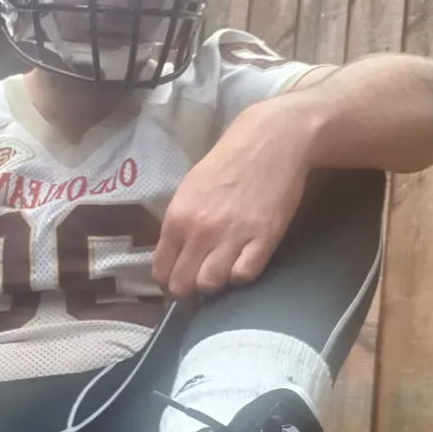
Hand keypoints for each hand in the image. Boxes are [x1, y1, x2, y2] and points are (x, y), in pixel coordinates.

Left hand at [153, 94, 322, 297]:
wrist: (271, 141)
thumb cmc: (228, 162)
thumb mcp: (190, 189)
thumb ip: (179, 224)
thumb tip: (173, 256)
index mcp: (178, 217)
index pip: (161, 269)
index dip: (166, 281)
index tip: (175, 279)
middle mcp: (201, 231)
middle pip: (183, 284)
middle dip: (187, 290)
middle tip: (196, 282)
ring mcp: (233, 237)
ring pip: (211, 284)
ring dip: (214, 283)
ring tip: (219, 271)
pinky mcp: (263, 239)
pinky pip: (244, 275)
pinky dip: (241, 274)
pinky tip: (242, 262)